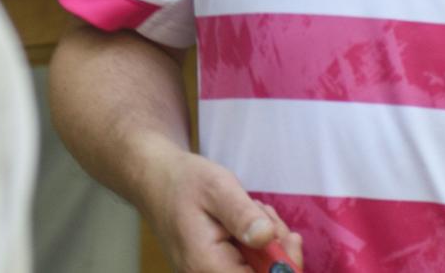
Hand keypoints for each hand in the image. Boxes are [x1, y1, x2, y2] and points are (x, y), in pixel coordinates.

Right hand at [139, 146, 304, 271]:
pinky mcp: (213, 270)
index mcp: (207, 266)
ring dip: (267, 245)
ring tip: (253, 211)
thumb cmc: (184, 181)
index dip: (283, 265)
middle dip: (276, 251)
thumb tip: (267, 237)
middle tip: (266, 215)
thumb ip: (242, 214)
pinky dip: (256, 246)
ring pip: (256, 271)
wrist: (156, 181)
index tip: (289, 237)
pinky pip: (245, 266)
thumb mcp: (217, 187)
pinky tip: (248, 222)